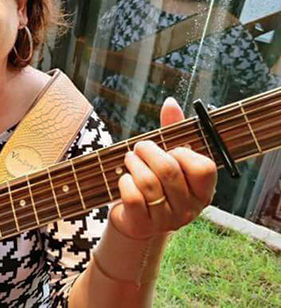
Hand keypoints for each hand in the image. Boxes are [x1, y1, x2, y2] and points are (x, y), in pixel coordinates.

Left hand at [110, 97, 217, 239]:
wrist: (135, 218)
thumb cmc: (156, 181)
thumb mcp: (167, 157)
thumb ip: (172, 131)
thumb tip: (170, 102)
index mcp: (203, 191)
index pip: (203, 168)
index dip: (183, 153)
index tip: (171, 149)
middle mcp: (189, 209)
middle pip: (169, 171)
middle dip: (148, 151)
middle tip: (140, 147)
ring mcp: (166, 220)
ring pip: (148, 183)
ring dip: (133, 163)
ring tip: (129, 158)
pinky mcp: (142, 225)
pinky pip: (132, 197)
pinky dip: (124, 181)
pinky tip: (124, 179)